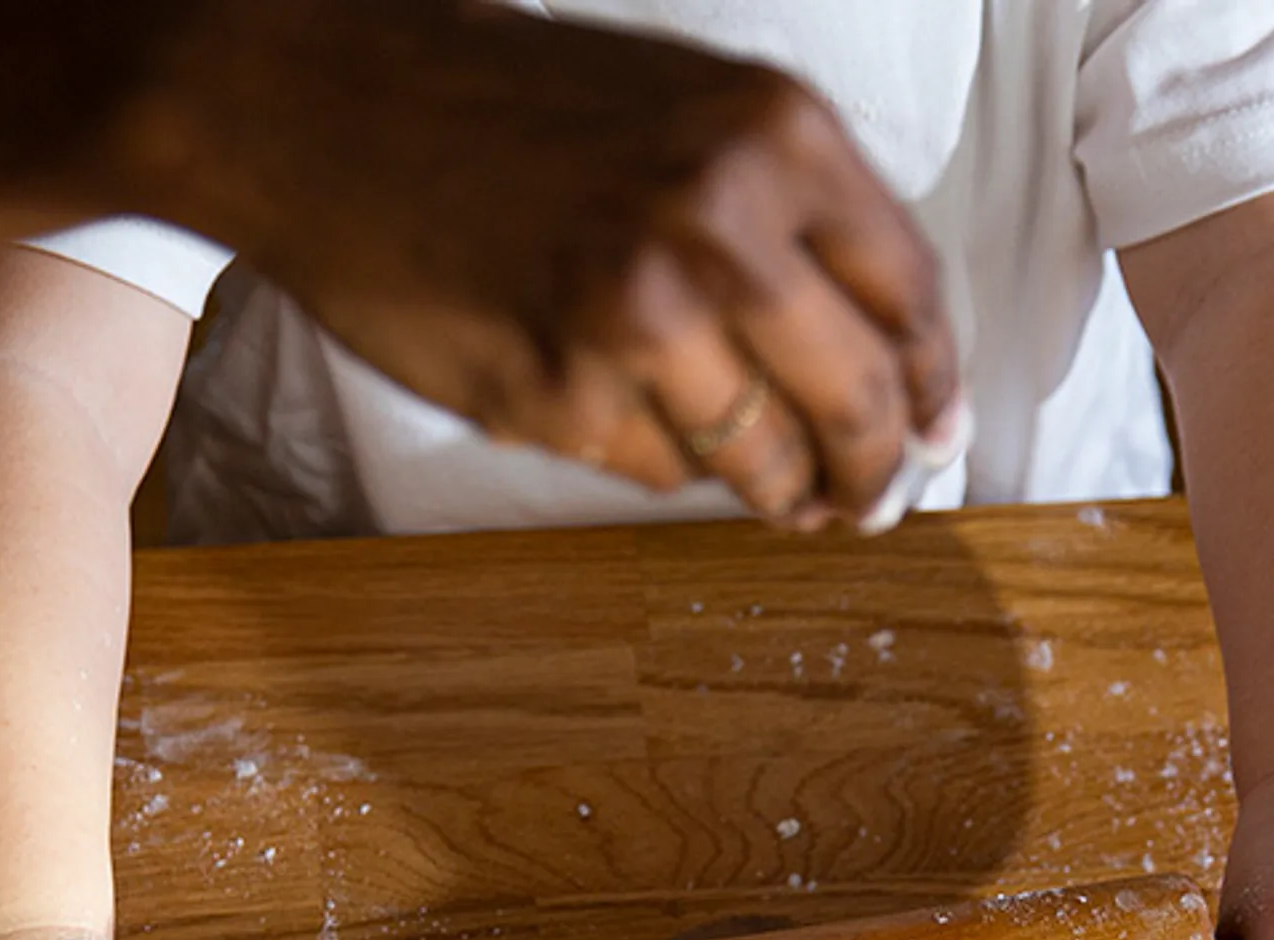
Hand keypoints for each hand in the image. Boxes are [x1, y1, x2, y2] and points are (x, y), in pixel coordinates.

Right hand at [150, 0, 962, 529]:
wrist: (336, 104)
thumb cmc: (515, 107)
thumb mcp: (694, 112)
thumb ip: (801, 220)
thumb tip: (898, 367)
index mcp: (774, 136)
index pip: (909, 298)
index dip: (934, 387)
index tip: (938, 433)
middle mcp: (717, 226)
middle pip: (857, 400)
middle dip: (877, 470)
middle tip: (874, 500)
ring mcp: (636, 320)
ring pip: (761, 460)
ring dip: (778, 491)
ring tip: (778, 491)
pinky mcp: (560, 394)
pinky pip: (658, 470)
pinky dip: (662, 461)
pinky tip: (625, 411)